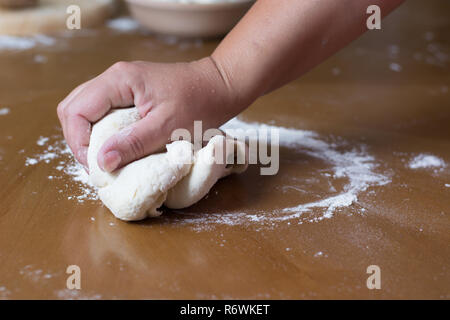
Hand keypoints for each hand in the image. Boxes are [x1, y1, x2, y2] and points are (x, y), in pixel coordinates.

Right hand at [57, 57, 241, 171]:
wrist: (220, 87)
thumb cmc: (199, 104)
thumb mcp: (167, 127)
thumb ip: (133, 143)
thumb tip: (101, 162)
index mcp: (119, 80)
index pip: (76, 110)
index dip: (78, 142)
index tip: (96, 167)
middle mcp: (114, 77)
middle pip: (73, 107)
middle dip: (78, 139)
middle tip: (96, 164)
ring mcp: (121, 83)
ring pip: (85, 108)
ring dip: (88, 135)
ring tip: (103, 159)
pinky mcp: (129, 92)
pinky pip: (102, 110)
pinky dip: (100, 130)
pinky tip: (114, 146)